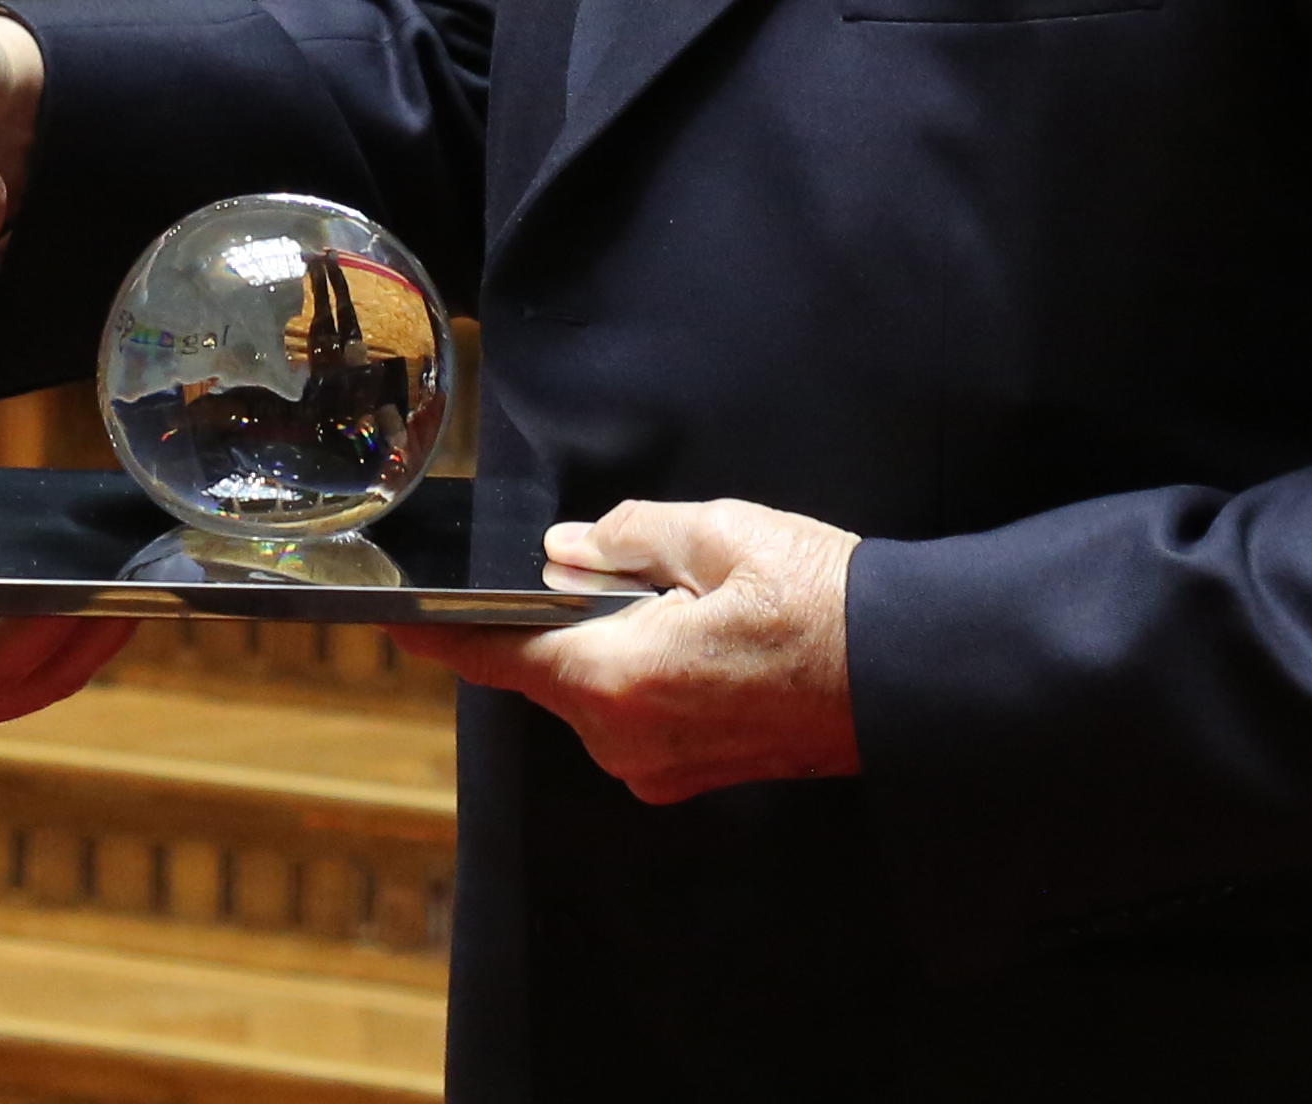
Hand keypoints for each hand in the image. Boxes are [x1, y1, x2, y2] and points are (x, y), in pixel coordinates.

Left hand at [401, 498, 861, 799]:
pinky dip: (656, 674)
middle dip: (579, 615)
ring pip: (602, 691)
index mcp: (617, 682)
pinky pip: (641, 715)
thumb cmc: (823, 606)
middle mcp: (626, 742)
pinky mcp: (693, 775)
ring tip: (704, 605)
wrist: (907, 677)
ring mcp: (661, 769)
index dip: (446, 635)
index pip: (499, 656)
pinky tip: (714, 641)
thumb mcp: (720, 534)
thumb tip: (569, 551)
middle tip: (652, 572)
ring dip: (624, 644)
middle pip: (557, 669)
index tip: (404, 623)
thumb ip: (627, 536)